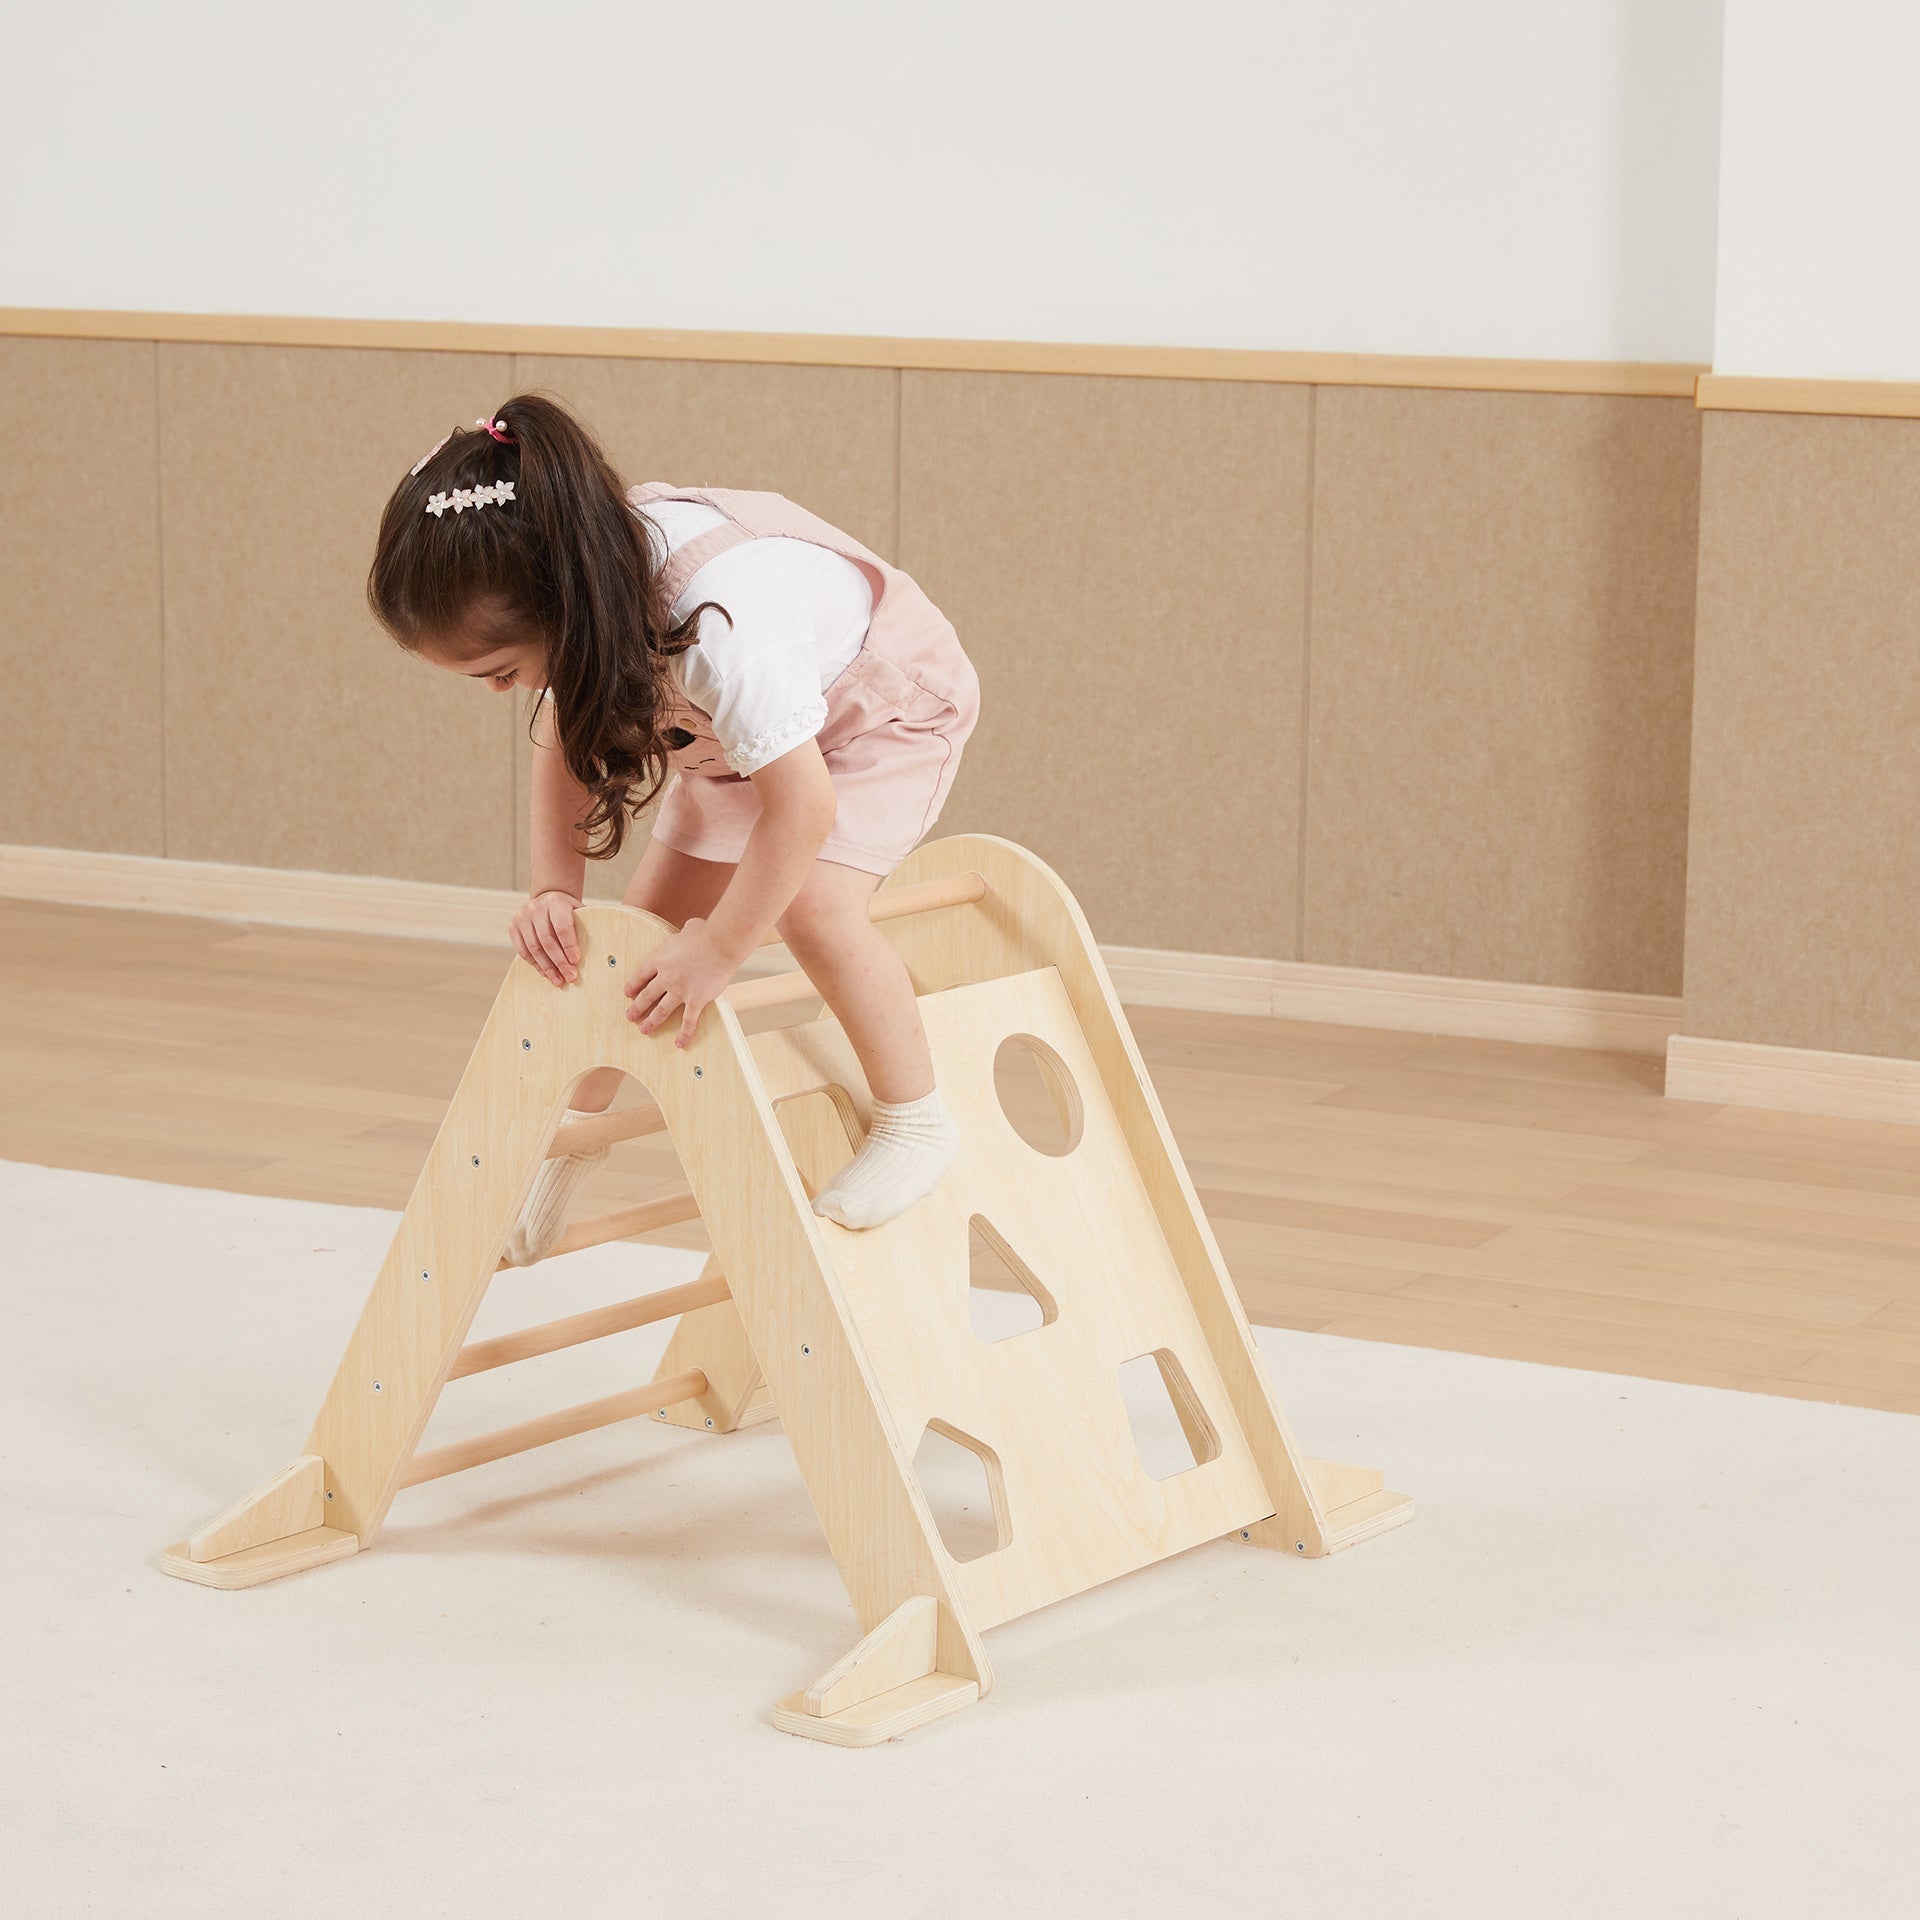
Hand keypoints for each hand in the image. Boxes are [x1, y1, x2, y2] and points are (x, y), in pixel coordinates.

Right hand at [511, 889, 581, 984]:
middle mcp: (536, 908)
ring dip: (547, 967)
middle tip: (570, 976)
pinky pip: (522, 950)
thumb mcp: (578, 912)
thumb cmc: (567, 910)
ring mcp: (522, 917)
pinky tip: (545, 973)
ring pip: (534, 948)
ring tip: (558, 980)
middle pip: (547, 940)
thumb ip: (582, 928)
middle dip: (560, 962)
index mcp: (555, 902)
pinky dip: (535, 964)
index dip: (569, 946)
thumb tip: (592, 954)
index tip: (575, 961)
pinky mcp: (513, 927)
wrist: (547, 899)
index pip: (562, 927)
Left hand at [625, 917, 741, 1046]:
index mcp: (661, 959)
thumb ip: (685, 932)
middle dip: (636, 1007)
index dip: (633, 984)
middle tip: (629, 1016)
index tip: (627, 993)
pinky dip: (684, 1033)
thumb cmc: (706, 934)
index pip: (641, 974)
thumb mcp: (690, 928)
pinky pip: (688, 1021)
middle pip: (647, 995)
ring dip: (651, 1021)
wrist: (719, 944)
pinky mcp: (696, 1000)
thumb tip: (690, 929)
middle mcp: (666, 977)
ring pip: (661, 1010)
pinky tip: (679, 1043)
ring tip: (643, 1030)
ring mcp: (680, 991)